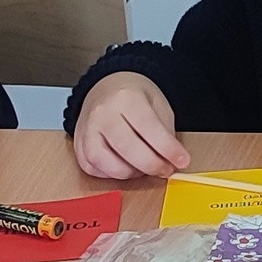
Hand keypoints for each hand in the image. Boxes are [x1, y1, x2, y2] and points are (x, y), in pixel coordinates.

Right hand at [73, 72, 189, 178]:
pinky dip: (111, 173)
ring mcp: (86, 129)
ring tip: (143, 167)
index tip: (182, 161)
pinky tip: (124, 166)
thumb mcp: (157, 104)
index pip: (148, 127)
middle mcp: (102, 113)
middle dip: (151, 165)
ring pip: (106, 162)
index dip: (167, 149)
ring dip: (130, 172)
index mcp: (125, 97)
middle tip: (165, 169)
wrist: (106, 88)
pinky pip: (93, 168)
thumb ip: (165, 132)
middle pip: (127, 147)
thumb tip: (172, 160)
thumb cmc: (133, 97)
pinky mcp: (79, 145)